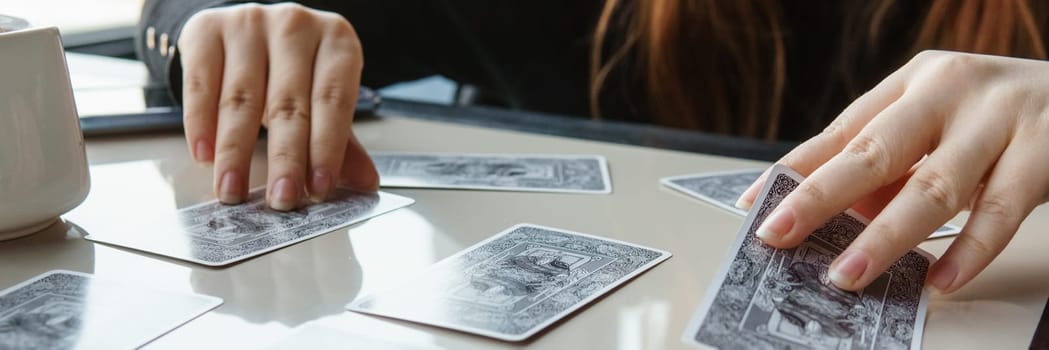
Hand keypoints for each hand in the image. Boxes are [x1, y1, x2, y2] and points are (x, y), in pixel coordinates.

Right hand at [177, 3, 377, 210]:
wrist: (248, 30)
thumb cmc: (292, 69)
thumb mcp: (322, 99)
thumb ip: (342, 142)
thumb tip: (365, 184)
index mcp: (336, 42)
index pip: (333, 101)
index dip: (326, 149)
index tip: (319, 188)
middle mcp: (295, 27)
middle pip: (288, 103)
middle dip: (285, 159)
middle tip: (281, 198)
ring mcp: (249, 23)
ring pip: (241, 98)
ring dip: (235, 152)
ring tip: (233, 190)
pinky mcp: (206, 30)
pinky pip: (201, 84)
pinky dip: (201, 124)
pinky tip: (205, 156)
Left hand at [736, 50, 1048, 292]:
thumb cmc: (999, 117)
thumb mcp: (938, 124)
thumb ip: (890, 167)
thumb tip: (831, 218)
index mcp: (913, 82)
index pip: (840, 131)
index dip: (795, 172)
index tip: (755, 207)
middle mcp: (950, 92)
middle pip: (874, 151)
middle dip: (819, 198)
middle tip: (780, 235)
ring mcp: (999, 120)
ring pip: (933, 187)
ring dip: (885, 237)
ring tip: (848, 274)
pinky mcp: (1045, 152)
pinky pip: (1001, 212)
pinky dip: (968, 251)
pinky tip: (939, 281)